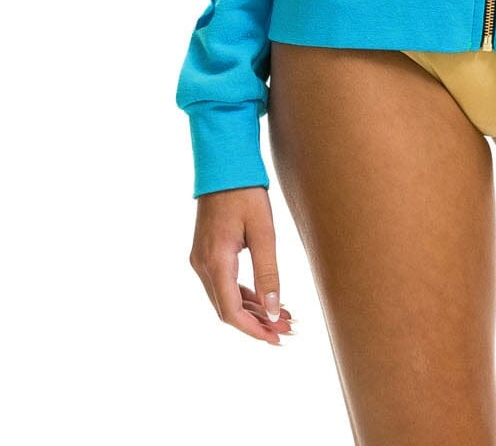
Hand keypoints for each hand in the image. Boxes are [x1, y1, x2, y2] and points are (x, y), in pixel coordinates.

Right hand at [189, 186, 292, 343]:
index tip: (276, 338)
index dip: (254, 330)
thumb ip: (268, 273)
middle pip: (227, 309)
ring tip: (282, 317)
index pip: (231, 311)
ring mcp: (201, 260)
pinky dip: (243, 295)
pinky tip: (265, 299)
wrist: (223, 164)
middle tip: (286, 329)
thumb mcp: (263, 231)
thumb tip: (274, 310)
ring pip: (225, 298)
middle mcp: (202, 265)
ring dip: (252, 310)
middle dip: (256, 323)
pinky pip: (223, 283)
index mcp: (216, 262)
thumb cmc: (245, 192)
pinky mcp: (206, 253)